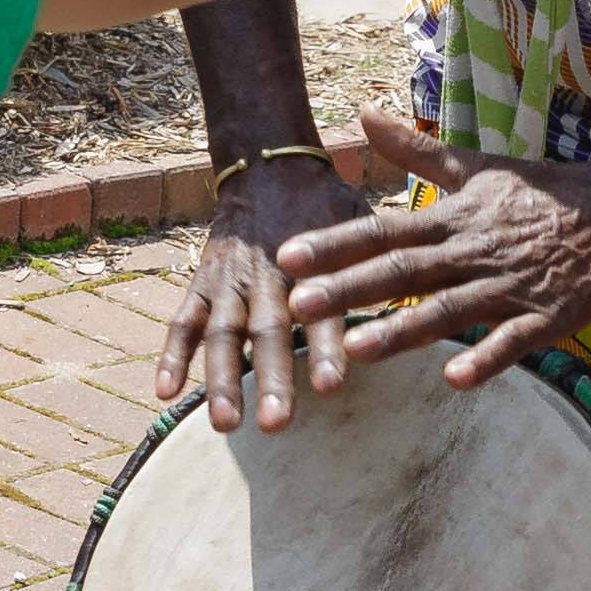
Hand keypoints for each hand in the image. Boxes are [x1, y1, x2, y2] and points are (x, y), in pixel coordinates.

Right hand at [162, 149, 361, 431]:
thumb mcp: (360, 222)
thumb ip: (378, 265)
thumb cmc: (326, 206)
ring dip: (220, 378)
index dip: (326, 348)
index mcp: (311, 263)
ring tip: (225, 424)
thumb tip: (426, 304)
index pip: (322, 312)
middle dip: (271, 377)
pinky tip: (164, 392)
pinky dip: (171, 355)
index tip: (332, 387)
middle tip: (278, 425)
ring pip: (219, 334)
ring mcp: (229, 283)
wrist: (269, 165)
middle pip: (267, 331)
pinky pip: (181, 322)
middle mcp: (267, 276)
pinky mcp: (202, 285)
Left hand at [277, 109, 590, 382]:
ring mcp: (510, 285)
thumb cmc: (541, 191)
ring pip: (449, 309)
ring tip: (357, 350)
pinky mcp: (547, 317)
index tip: (287, 255)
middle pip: (403, 271)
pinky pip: (513, 340)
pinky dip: (486, 357)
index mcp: (452, 218)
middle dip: (349, 289)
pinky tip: (456, 378)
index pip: (383, 230)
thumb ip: (415, 150)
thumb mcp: (476, 165)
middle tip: (298, 305)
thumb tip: (363, 112)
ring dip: (403, 330)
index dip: (334, 243)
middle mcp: (473, 250)